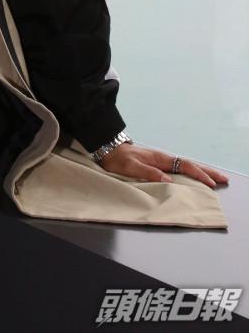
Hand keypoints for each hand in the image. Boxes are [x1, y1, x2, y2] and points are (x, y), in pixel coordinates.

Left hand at [98, 142, 229, 189]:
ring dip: (200, 172)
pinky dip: (190, 172)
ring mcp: (161, 160)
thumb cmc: (118, 159)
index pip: (185, 166)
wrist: (109, 150)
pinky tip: (194, 177)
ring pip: (186, 166)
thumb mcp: (131, 167)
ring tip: (214, 179)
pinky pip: (178, 168)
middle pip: (190, 164)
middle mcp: (163, 158)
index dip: (199, 175)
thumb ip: (149, 173)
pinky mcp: (157, 164)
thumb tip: (169, 181)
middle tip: (223, 179)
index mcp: (159, 158)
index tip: (211, 183)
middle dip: (207, 172)